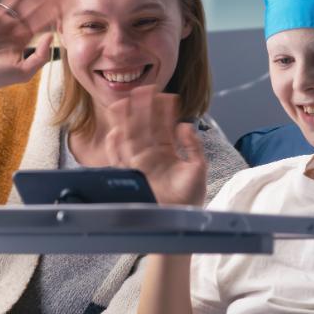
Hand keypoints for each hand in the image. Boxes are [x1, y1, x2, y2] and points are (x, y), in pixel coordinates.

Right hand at [105, 85, 206, 205]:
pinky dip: (115, 147)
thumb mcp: (198, 169)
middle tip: (141, 90)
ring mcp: (139, 165)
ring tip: (123, 103)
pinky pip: (119, 159)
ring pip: (129, 138)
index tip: (164, 95)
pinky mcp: (130, 177)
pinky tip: (116, 132)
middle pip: (143, 127)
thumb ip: (193, 147)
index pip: (162, 126)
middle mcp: (150, 156)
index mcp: (166, 152)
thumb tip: (186, 125)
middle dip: (141, 109)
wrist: (177, 223)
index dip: (162, 111)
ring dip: (126, 121)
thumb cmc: (189, 201)